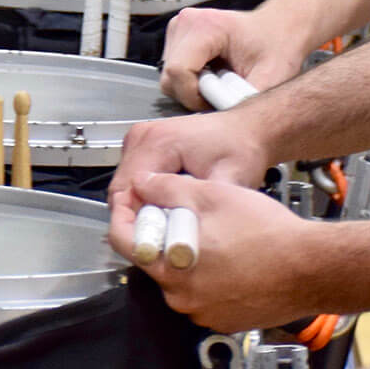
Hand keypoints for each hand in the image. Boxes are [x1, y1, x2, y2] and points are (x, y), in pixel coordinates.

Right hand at [107, 114, 276, 256]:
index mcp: (158, 142)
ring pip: (125, 185)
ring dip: (141, 206)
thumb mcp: (228, 180)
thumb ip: (200, 204)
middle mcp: (143, 136)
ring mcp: (141, 138)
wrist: (248, 128)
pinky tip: (168, 204)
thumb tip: (180, 230)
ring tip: (169, 219)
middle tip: (165, 234)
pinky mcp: (144, 145)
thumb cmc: (242, 147)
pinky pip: (132, 177)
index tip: (152, 240)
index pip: (125, 189)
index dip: (135, 219)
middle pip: (122, 189)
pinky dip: (145, 195)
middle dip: (139, 215)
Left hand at [108, 172, 327, 330]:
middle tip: (184, 216)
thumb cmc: (270, 235)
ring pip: (180, 279)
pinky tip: (232, 259)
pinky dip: (211, 278)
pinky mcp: (226, 320)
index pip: (123, 243)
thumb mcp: (211, 194)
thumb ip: (167, 189)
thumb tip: (143, 184)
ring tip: (217, 237)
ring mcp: (204, 313)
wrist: (314, 266)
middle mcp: (182, 298)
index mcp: (170, 269)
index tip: (135, 204)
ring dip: (188, 258)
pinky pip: (205, 296)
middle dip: (162, 236)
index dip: (126, 215)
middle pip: (153, 261)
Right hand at [157, 7, 308, 110]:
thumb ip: (247, 98)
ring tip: (221, 83)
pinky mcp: (176, 37)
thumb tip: (226, 122)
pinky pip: (173, 72)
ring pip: (169, 77)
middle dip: (194, 95)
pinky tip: (213, 76)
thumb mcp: (272, 75)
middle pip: (170, 76)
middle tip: (222, 95)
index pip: (178, 71)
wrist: (278, 27)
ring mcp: (178, 28)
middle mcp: (186, 22)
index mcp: (206, 26)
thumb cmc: (277, 45)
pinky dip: (191, 81)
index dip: (194, 97)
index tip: (216, 102)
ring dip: (192, 89)